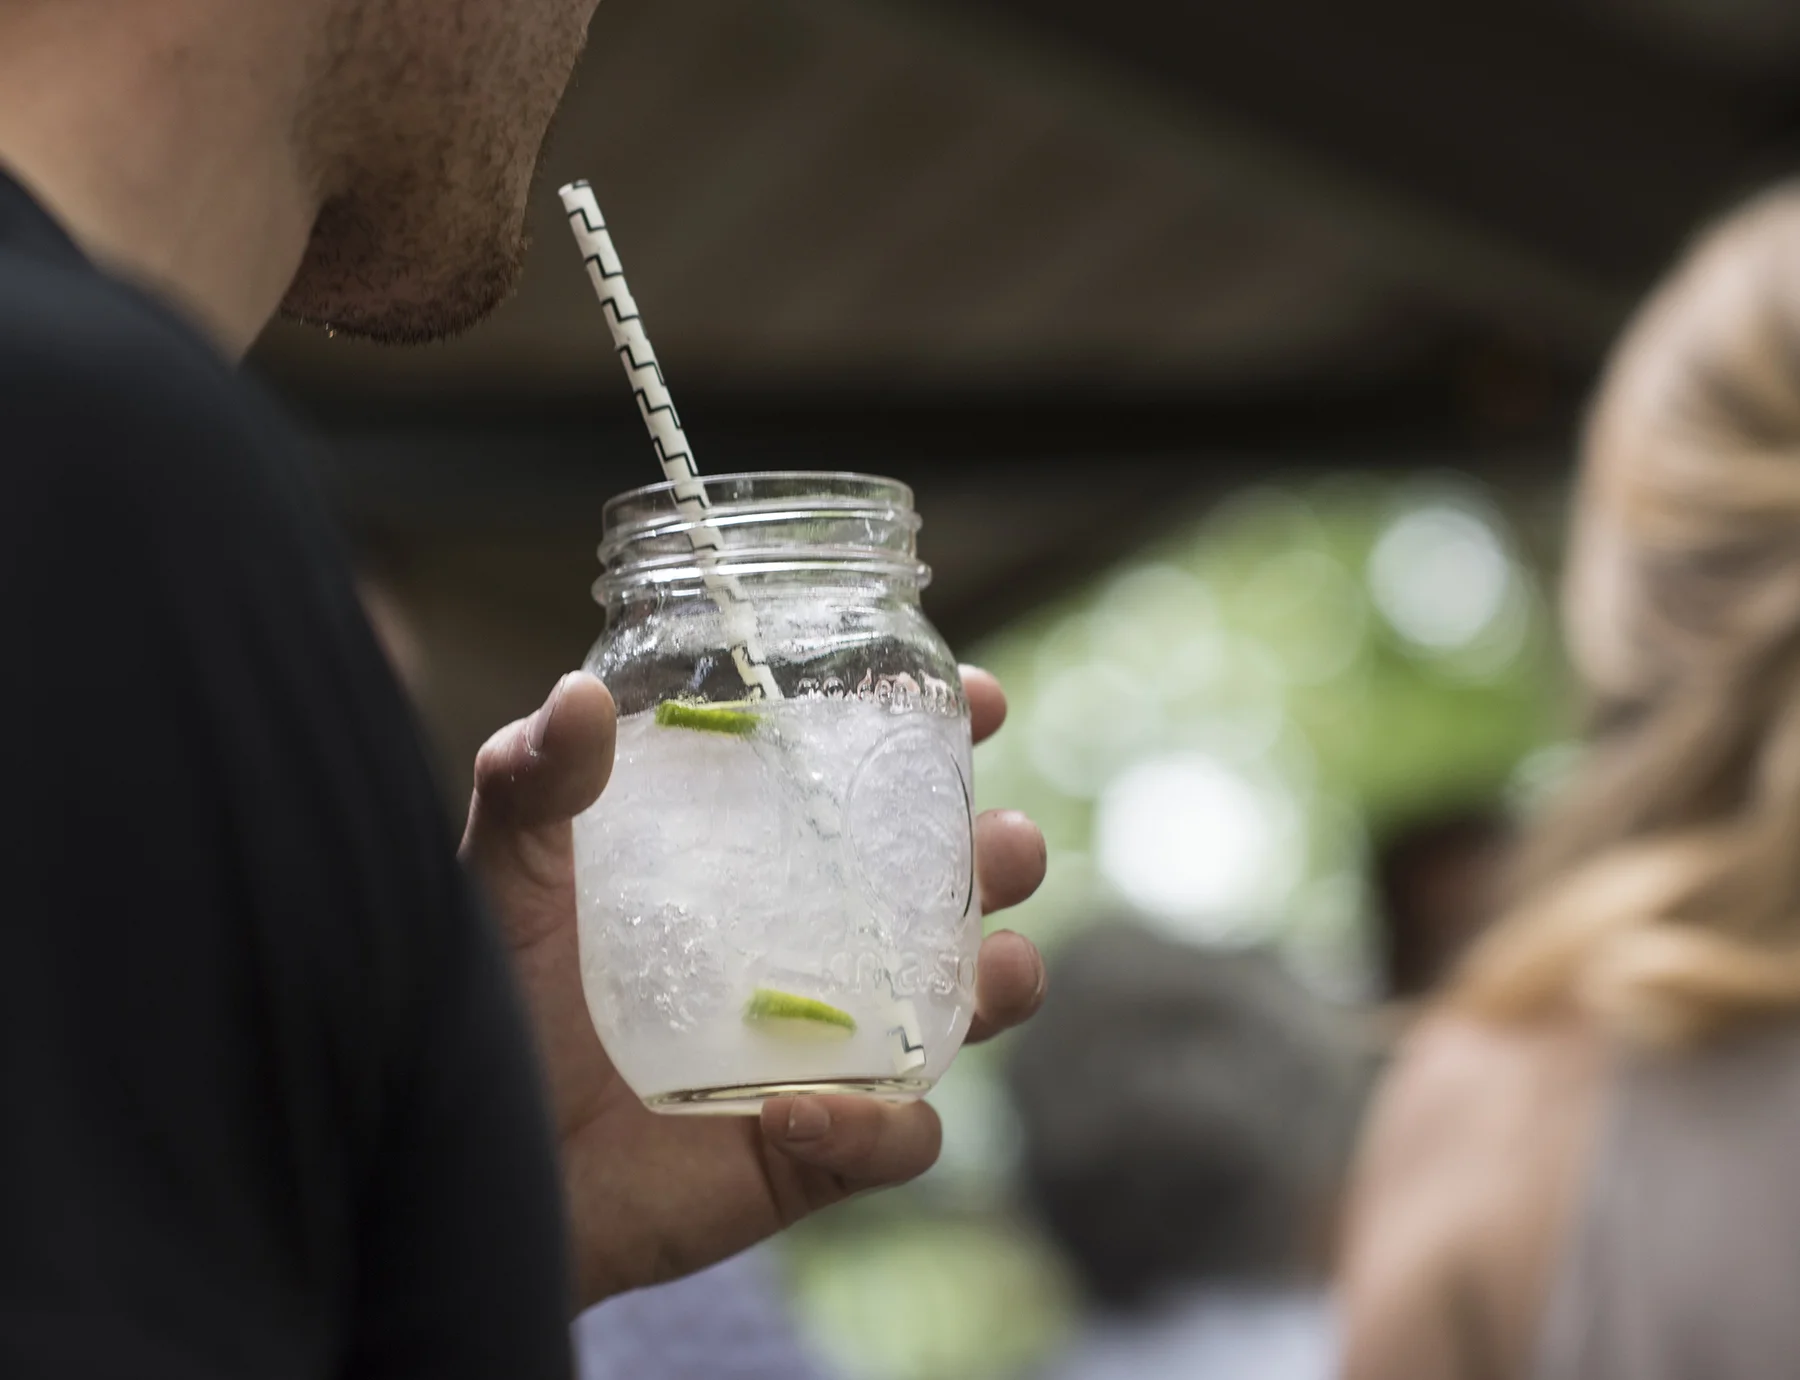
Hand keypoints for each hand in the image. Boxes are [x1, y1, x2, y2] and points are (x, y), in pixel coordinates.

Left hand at [460, 668, 1047, 1308]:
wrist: (470, 1167)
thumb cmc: (492, 1007)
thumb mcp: (507, 878)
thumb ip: (529, 784)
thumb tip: (580, 695)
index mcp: (757, 864)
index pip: (870, 787)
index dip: (936, 740)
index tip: (977, 700)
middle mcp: (809, 949)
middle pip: (947, 893)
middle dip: (1000, 859)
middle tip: (1002, 843)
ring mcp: (825, 1051)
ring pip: (961, 1014)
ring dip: (1002, 984)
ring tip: (997, 969)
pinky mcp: (815, 1150)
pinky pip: (892, 1140)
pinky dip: (873, 1127)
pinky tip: (798, 1109)